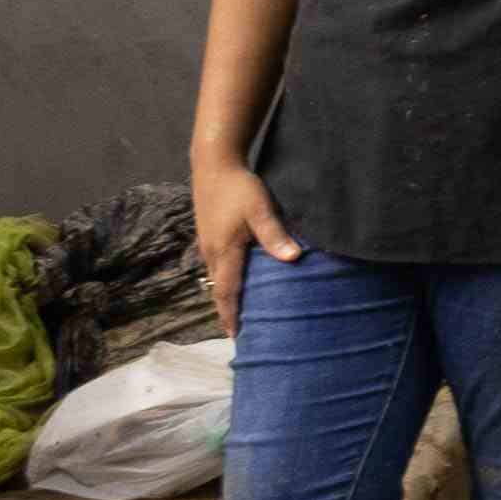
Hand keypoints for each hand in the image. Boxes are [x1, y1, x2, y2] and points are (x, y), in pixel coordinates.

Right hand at [195, 160, 301, 332]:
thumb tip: (293, 259)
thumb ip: (274, 234)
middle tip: (240, 333)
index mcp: (224, 250)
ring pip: (217, 278)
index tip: (237, 336)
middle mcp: (211, 252)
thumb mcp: (260, 208)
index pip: (228, 291)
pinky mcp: (209, 235)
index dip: (232, 315)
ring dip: (226, 297)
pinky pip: (217, 266)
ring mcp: (207, 243)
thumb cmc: (239, 187)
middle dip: (228, 312)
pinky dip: (225, 280)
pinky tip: (237, 282)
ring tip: (239, 314)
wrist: (213, 163)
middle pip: (219, 290)